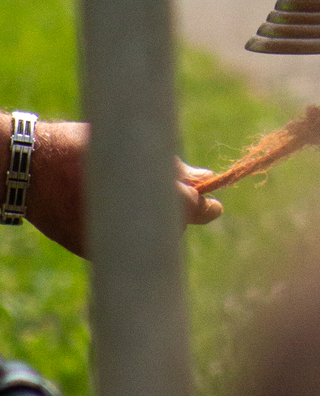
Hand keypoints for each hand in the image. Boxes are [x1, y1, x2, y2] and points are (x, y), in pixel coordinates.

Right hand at [8, 118, 222, 259]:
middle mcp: (132, 228)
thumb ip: (171, 167)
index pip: (192, 208)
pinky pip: (120, 242)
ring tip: (127, 191)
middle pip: (171, 225)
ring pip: (146, 237)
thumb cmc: (82, 148)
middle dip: (174, 209)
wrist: (30, 170)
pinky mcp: (90, 250)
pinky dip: (124, 227)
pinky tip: (110, 207)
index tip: (214, 205)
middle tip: (165, 186)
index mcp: (149, 196)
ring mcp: (109, 244)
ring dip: (148, 218)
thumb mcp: (131, 145)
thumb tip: (204, 177)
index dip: (204, 204)